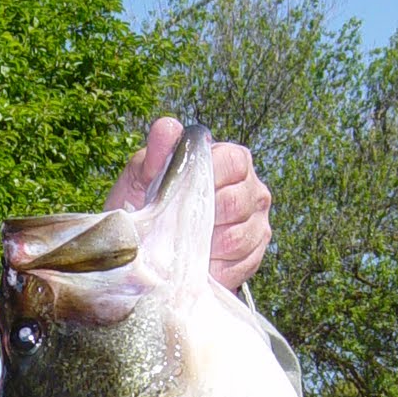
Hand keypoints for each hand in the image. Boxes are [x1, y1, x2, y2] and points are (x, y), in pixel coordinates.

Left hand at [105, 117, 272, 289]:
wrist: (142, 252)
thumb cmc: (145, 207)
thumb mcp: (140, 178)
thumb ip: (155, 153)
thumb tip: (167, 128)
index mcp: (232, 160)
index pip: (233, 162)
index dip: (207, 177)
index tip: (179, 193)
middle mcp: (252, 190)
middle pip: (236, 203)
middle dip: (201, 218)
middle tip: (174, 226)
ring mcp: (257, 225)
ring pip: (236, 239)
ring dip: (203, 247)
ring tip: (181, 246)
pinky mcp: (253, 257)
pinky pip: (237, 266)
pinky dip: (211, 269)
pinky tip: (195, 264)